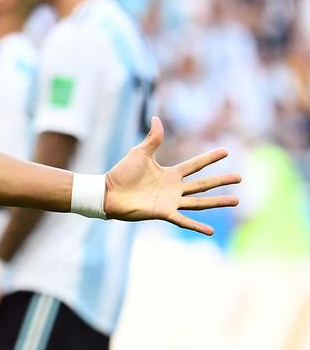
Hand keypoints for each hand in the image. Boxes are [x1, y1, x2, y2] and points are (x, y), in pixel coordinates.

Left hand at [104, 117, 240, 233]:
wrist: (108, 192)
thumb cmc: (122, 173)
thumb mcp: (140, 153)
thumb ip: (152, 138)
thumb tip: (156, 118)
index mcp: (170, 174)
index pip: (195, 165)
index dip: (210, 158)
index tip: (226, 151)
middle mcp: (174, 188)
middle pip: (203, 184)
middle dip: (222, 181)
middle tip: (241, 178)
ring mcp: (170, 201)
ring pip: (199, 202)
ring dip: (218, 202)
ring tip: (236, 201)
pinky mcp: (163, 213)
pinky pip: (183, 220)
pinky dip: (196, 226)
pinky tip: (211, 231)